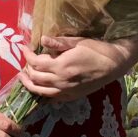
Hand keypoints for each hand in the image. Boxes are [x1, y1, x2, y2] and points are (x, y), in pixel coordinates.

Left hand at [19, 35, 133, 101]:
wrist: (114, 65)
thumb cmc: (97, 50)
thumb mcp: (78, 42)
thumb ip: (59, 43)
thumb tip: (42, 39)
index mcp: (61, 66)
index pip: (36, 63)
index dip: (27, 55)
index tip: (24, 47)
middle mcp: (61, 81)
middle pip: (35, 77)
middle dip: (27, 68)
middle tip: (25, 60)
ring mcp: (66, 91)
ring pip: (40, 91)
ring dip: (29, 83)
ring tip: (24, 76)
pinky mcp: (71, 96)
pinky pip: (51, 97)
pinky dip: (42, 91)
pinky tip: (40, 86)